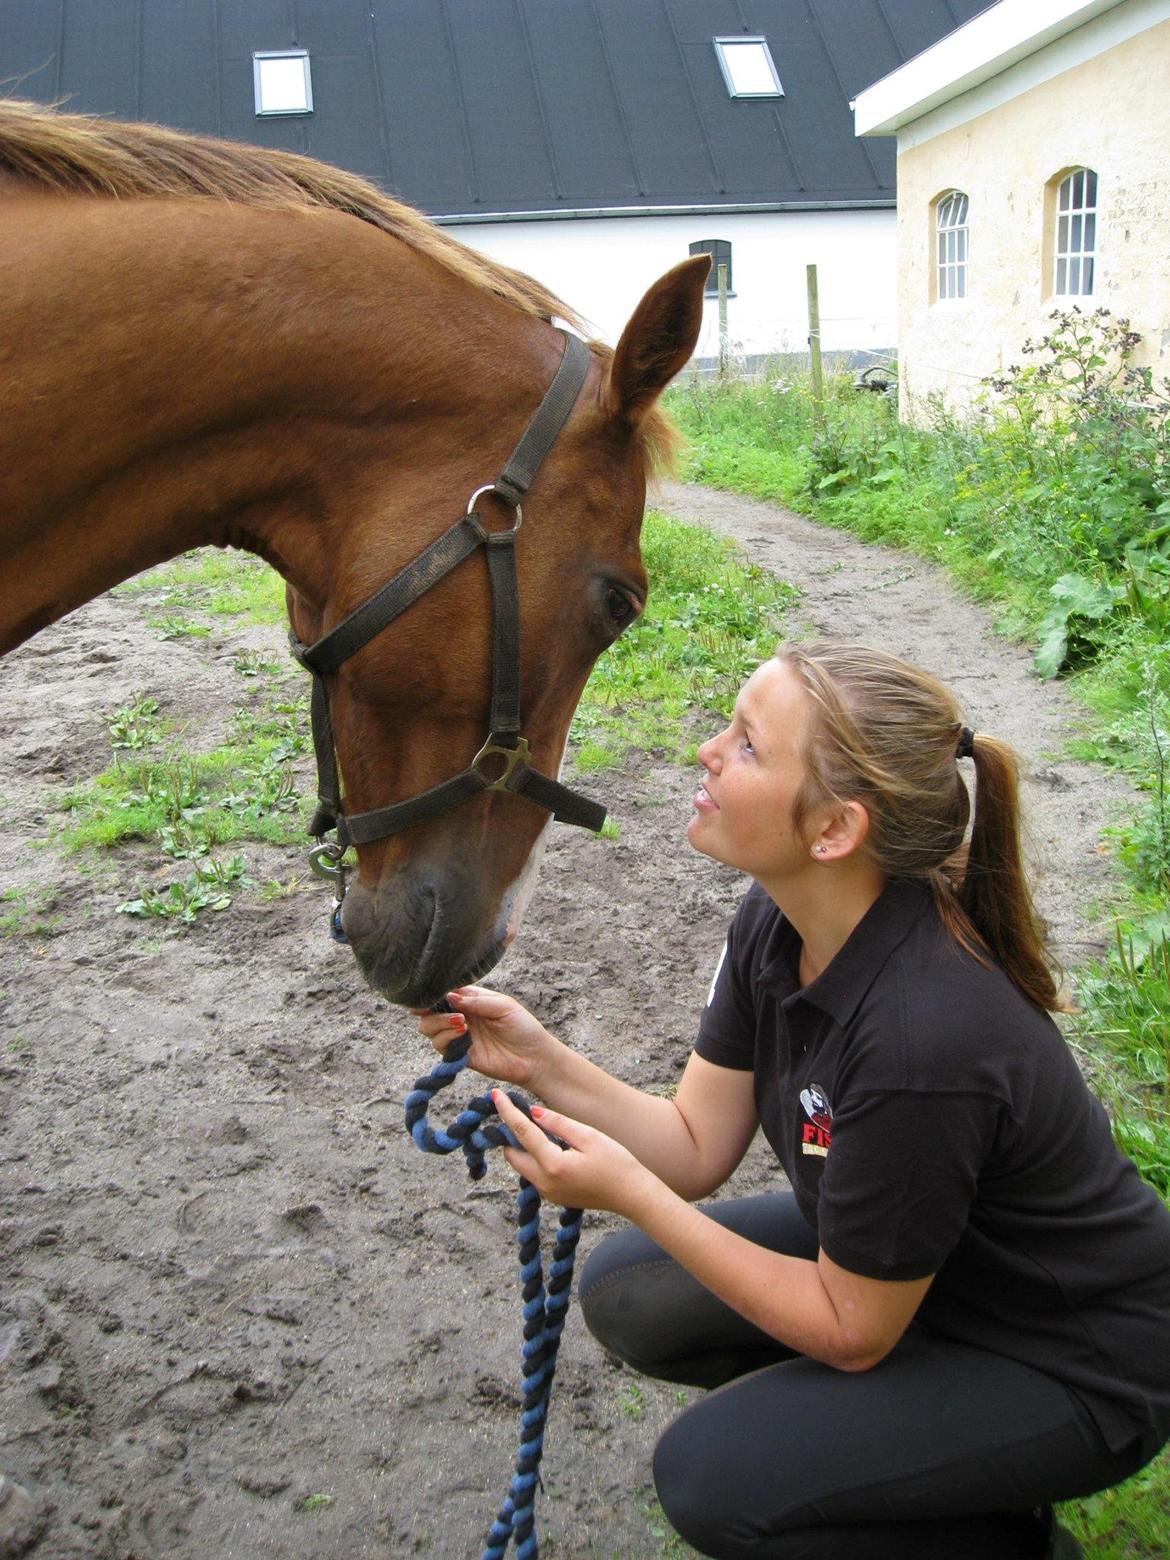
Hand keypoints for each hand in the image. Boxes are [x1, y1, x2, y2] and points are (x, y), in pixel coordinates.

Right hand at [412, 985, 554, 1090]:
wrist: (534, 1058)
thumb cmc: (523, 1027)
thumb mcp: (503, 1006)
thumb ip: (476, 1000)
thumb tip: (449, 996)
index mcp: (470, 1000)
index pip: (443, 993)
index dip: (432, 993)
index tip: (427, 994)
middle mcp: (460, 1016)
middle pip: (428, 1011)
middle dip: (430, 1009)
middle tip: (452, 1012)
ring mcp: (457, 1036)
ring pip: (428, 1028)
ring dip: (439, 1023)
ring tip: (462, 1023)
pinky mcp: (458, 1055)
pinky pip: (440, 1046)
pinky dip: (445, 1038)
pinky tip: (462, 1033)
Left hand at [491, 1091, 655, 1217]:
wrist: (632, 1196)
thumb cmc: (616, 1163)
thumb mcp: (589, 1136)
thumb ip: (558, 1123)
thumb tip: (533, 1113)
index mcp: (552, 1165)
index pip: (522, 1132)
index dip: (507, 1111)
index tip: (494, 1095)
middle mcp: (544, 1183)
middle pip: (513, 1154)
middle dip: (510, 1133)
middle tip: (517, 1111)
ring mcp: (548, 1193)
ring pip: (522, 1166)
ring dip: (523, 1147)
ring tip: (537, 1127)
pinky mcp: (554, 1197)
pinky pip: (535, 1174)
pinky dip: (535, 1158)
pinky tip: (551, 1146)